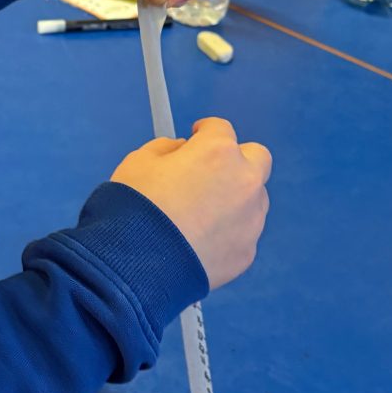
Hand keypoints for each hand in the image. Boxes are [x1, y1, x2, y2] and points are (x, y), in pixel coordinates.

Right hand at [111, 117, 270, 290]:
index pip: (220, 128)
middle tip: (211, 172)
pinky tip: (200, 242)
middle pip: (257, 158)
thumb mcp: (139, 161)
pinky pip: (243, 234)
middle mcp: (244, 181)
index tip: (196, 137)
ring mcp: (250, 219)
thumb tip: (181, 151)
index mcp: (218, 152)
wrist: (136, 264)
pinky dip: (228, 233)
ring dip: (236, 198)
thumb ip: (166, 149)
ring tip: (202, 215)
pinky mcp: (246, 253)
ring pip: (254, 199)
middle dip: (237, 160)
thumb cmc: (134, 207)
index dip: (205, 131)